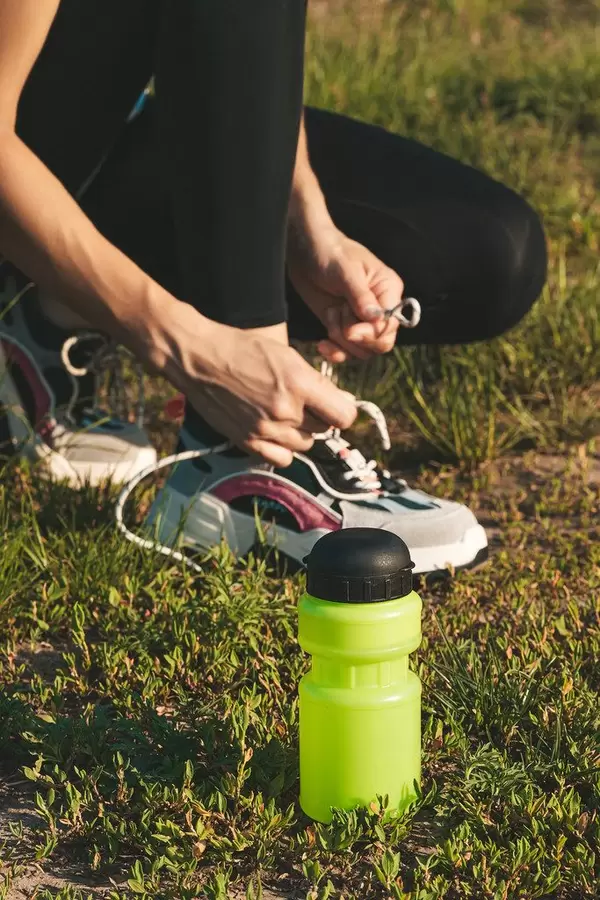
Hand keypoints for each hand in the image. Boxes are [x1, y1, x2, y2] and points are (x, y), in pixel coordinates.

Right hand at [152, 303, 357, 466]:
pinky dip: (283, 449)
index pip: (344, 416)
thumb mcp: (286, 354)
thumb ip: (316, 382)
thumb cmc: (241, 348)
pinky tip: (274, 431)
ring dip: (300, 433)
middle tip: (301, 402)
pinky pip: (283, 459)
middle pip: (324, 430)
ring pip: (305, 445)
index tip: (334, 405)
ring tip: (283, 414)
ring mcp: (266, 429)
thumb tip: (343, 402)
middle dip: (318, 418)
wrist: (198, 357)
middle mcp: (286, 410)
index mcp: (299, 383)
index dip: (342, 410)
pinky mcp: (248, 442)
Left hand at [287, 226, 404, 362]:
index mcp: (388, 291)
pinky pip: (346, 352)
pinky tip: (322, 344)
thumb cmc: (330, 253)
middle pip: (381, 343)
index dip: (372, 333)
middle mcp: (380, 309)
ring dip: (342, 340)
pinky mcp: (343, 328)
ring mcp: (361, 321)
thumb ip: (360, 296)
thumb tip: (376, 318)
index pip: (392, 325)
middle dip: (358, 339)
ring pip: (362, 350)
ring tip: (331, 315)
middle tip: (340, 327)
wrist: (306, 253)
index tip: (351, 330)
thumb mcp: (346, 271)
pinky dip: (335, 352)